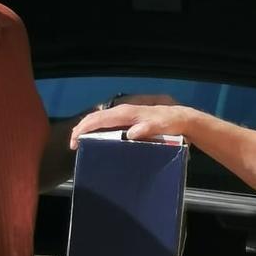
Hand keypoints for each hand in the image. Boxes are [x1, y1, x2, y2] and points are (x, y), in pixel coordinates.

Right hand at [70, 101, 190, 150]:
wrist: (182, 118)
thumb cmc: (172, 122)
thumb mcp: (163, 125)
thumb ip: (149, 127)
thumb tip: (131, 133)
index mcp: (128, 113)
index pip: (100, 118)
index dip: (85, 128)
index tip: (75, 141)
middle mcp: (124, 111)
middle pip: (96, 117)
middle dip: (82, 128)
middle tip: (73, 145)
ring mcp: (126, 114)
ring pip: (101, 119)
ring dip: (89, 128)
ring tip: (80, 142)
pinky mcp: (129, 119)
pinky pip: (109, 122)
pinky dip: (99, 129)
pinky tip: (97, 139)